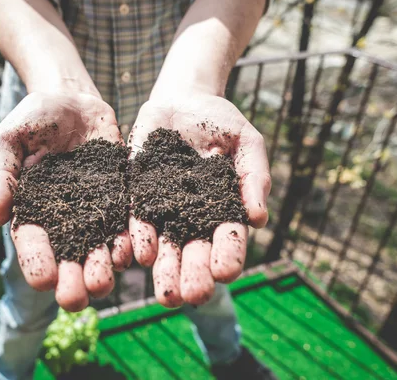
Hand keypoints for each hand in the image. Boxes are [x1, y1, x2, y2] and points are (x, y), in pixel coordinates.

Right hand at [0, 91, 132, 310]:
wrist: (72, 99)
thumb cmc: (33, 118)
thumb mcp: (9, 139)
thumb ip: (3, 175)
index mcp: (32, 208)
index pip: (32, 242)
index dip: (36, 262)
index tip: (43, 280)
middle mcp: (63, 216)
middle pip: (66, 254)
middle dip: (71, 278)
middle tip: (75, 300)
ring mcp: (92, 208)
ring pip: (97, 245)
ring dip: (100, 267)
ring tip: (104, 285)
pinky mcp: (118, 196)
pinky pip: (123, 221)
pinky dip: (126, 239)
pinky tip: (130, 254)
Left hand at [128, 95, 270, 306]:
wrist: (183, 100)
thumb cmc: (221, 123)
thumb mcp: (246, 143)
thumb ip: (253, 177)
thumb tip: (259, 218)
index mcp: (221, 210)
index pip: (228, 239)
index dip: (229, 256)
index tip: (226, 272)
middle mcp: (191, 217)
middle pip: (194, 251)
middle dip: (194, 274)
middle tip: (193, 296)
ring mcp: (162, 207)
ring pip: (164, 244)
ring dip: (165, 269)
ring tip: (166, 294)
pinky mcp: (137, 193)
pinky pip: (136, 218)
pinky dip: (138, 236)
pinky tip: (140, 255)